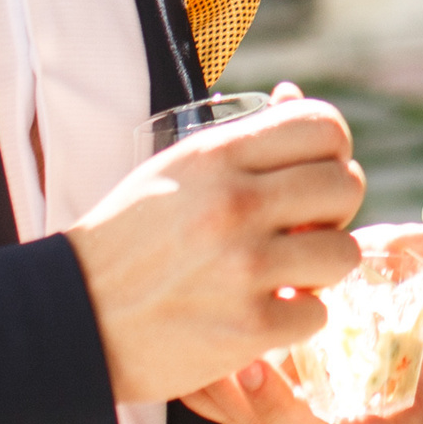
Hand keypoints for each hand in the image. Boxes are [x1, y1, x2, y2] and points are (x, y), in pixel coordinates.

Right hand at [66, 84, 364, 404]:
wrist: (75, 315)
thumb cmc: (131, 236)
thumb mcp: (178, 168)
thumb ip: (242, 138)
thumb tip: (296, 95)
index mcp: (217, 156)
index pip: (324, 127)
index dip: (332, 151)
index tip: (313, 173)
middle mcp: (236, 204)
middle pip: (346, 185)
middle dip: (333, 208)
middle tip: (302, 226)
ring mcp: (244, 267)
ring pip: (343, 252)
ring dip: (320, 266)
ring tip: (285, 271)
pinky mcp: (249, 327)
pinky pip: (318, 314)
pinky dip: (295, 317)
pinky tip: (262, 310)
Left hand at [182, 224, 422, 423]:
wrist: (323, 318)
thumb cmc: (359, 299)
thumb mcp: (380, 275)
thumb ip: (404, 254)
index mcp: (391, 398)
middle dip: (282, 410)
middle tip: (254, 367)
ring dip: (237, 404)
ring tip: (218, 359)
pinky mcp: (256, 421)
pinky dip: (211, 399)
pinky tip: (195, 367)